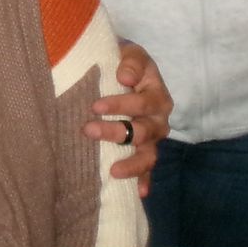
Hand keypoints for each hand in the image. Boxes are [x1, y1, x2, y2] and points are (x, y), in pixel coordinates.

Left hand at [91, 42, 172, 194]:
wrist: (129, 70)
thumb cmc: (128, 63)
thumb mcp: (132, 53)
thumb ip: (131, 62)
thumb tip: (125, 77)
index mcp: (156, 95)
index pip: (141, 103)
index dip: (120, 105)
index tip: (95, 106)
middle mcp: (158, 119)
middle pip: (142, 131)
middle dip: (115, 132)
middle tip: (88, 130)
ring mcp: (153, 138)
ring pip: (148, 154)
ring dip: (131, 163)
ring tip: (113, 171)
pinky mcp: (146, 150)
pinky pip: (148, 169)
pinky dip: (144, 180)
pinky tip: (139, 193)